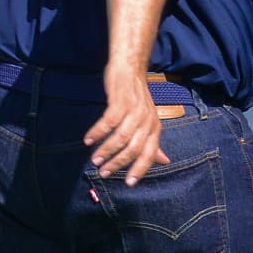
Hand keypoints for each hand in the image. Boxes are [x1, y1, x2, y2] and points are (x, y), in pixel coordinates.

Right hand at [85, 65, 168, 182]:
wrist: (129, 69)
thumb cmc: (137, 98)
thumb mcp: (148, 121)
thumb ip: (153, 142)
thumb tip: (164, 161)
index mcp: (155, 127)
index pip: (149, 153)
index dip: (140, 169)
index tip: (128, 183)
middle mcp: (147, 120)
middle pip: (133, 148)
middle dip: (118, 163)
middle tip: (104, 173)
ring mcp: (134, 110)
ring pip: (121, 137)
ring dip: (106, 150)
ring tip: (95, 159)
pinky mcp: (120, 101)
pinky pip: (108, 122)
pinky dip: (97, 132)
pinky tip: (88, 140)